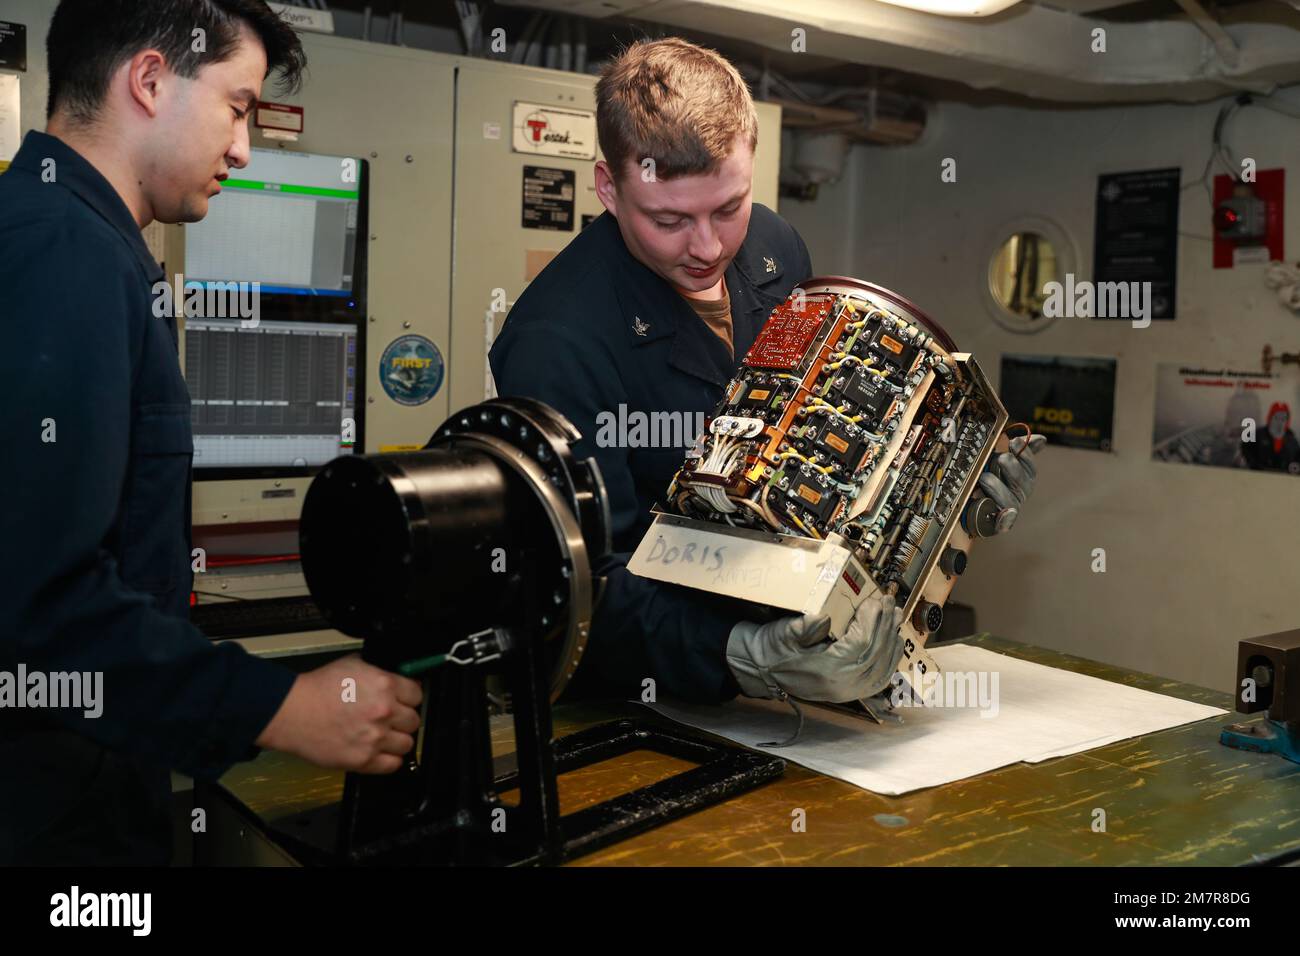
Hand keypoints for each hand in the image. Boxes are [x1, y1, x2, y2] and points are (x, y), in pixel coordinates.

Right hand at [255, 654, 423, 773]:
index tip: (404, 700)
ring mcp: (375, 738)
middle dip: (403, 718)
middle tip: (390, 718)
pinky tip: (380, 751)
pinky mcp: (363, 760)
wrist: (292, 712)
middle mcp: (384, 712)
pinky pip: (393, 765)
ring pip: (407, 744)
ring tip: (383, 735)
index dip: (409, 697)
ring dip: (397, 739)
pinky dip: (389, 759)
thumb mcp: (354, 664)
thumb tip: (400, 675)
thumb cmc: (318, 689)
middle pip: (414, 720)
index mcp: (384, 685)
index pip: (417, 694)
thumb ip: (381, 670)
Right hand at [726, 592, 905, 702]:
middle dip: (885, 625)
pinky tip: (894, 642)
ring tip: (895, 616)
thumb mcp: (784, 633)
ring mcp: (849, 691)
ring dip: (891, 639)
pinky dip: (890, 659)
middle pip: (876, 653)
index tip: (873, 601)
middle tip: (889, 602)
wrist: (763, 671)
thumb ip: (804, 627)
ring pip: (882, 666)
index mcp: (827, 671)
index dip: (871, 620)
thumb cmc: (773, 649)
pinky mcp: (851, 691)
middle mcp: (842, 685)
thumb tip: (824, 617)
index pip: (861, 644)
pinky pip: (880, 678)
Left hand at [977, 432, 1046, 532]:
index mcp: (1020, 479)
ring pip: (1011, 502)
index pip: (1029, 468)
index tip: (1014, 442)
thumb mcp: (993, 459)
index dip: (1025, 455)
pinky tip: (1005, 512)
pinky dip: (1005, 519)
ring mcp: (1006, 511)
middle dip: (1013, 469)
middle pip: (1023, 484)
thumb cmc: (979, 479)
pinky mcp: (993, 525)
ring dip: (999, 488)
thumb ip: (1015, 450)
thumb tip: (1041, 439)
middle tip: (1001, 458)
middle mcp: (1016, 495)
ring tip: (984, 478)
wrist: (959, 507)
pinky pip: (1004, 524)